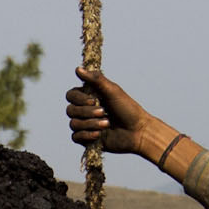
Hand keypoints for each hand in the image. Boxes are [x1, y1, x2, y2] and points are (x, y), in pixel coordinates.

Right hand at [67, 67, 193, 176]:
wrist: (138, 132)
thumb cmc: (128, 109)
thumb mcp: (112, 91)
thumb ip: (95, 79)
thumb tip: (78, 69)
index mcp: (88, 97)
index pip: (71, 95)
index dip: (79, 98)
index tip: (94, 99)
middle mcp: (85, 110)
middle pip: (70, 110)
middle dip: (87, 112)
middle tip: (104, 112)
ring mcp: (85, 125)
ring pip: (74, 124)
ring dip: (91, 124)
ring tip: (107, 124)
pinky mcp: (87, 139)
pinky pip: (76, 137)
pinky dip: (87, 135)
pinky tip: (99, 135)